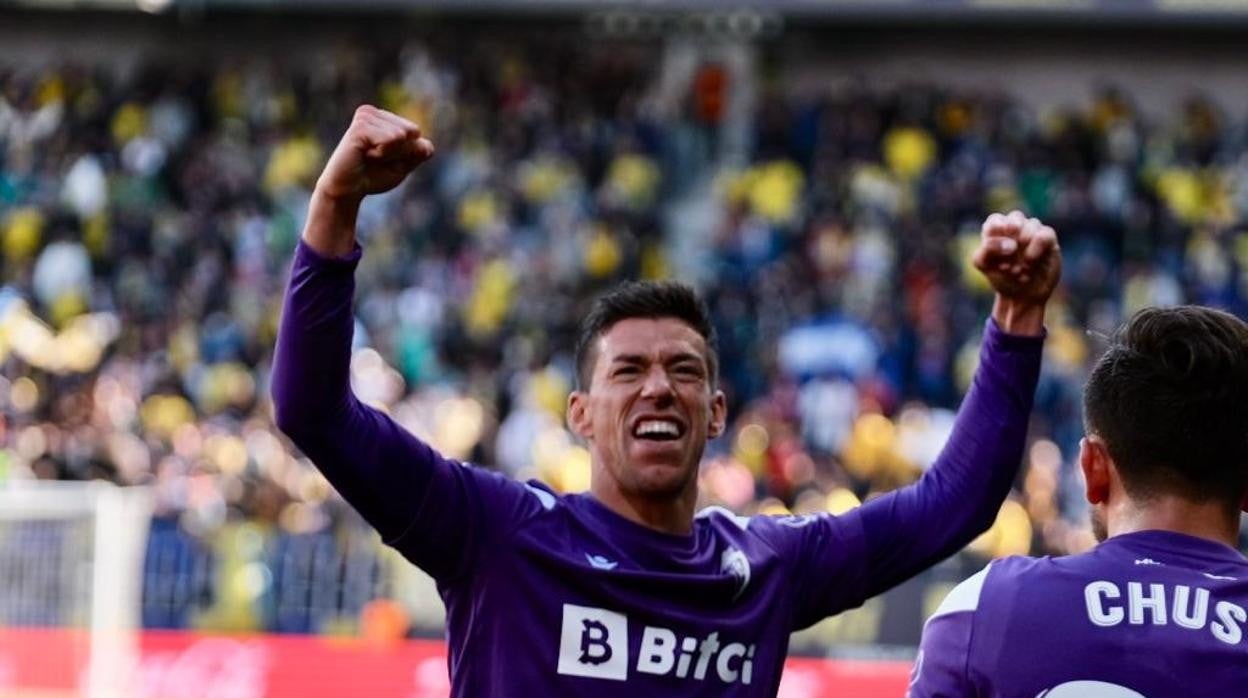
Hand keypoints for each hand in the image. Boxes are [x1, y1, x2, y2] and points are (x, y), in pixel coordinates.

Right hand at [316, 105, 434, 201]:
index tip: (384, 159)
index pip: (417, 134)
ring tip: (368, 156)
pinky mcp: (360, 126)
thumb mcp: (403, 165)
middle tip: (375, 158)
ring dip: (389, 154)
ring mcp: (366, 116)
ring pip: (402, 135)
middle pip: (412, 132)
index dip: (406, 154)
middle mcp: (374, 113)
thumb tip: (427, 146)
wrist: (347, 190)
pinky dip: (382, 153)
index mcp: (384, 118)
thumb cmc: (372, 176)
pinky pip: (391, 139)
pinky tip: (364, 155)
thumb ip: (418, 153)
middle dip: (400, 152)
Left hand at [973, 210, 1060, 334]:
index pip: (995, 220)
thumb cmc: (1002, 276)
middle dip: (1012, 236)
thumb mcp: (984, 265)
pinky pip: (1044, 234)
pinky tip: (1029, 263)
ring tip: (1019, 269)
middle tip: (1010, 254)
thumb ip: (986, 250)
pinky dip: (1036, 249)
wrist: (1023, 295)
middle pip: (1015, 217)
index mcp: (996, 230)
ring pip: (1032, 224)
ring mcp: (1033, 232)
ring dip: (1024, 248)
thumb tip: (1011, 245)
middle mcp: (1016, 228)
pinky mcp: (1048, 240)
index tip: (998, 255)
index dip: (996, 234)